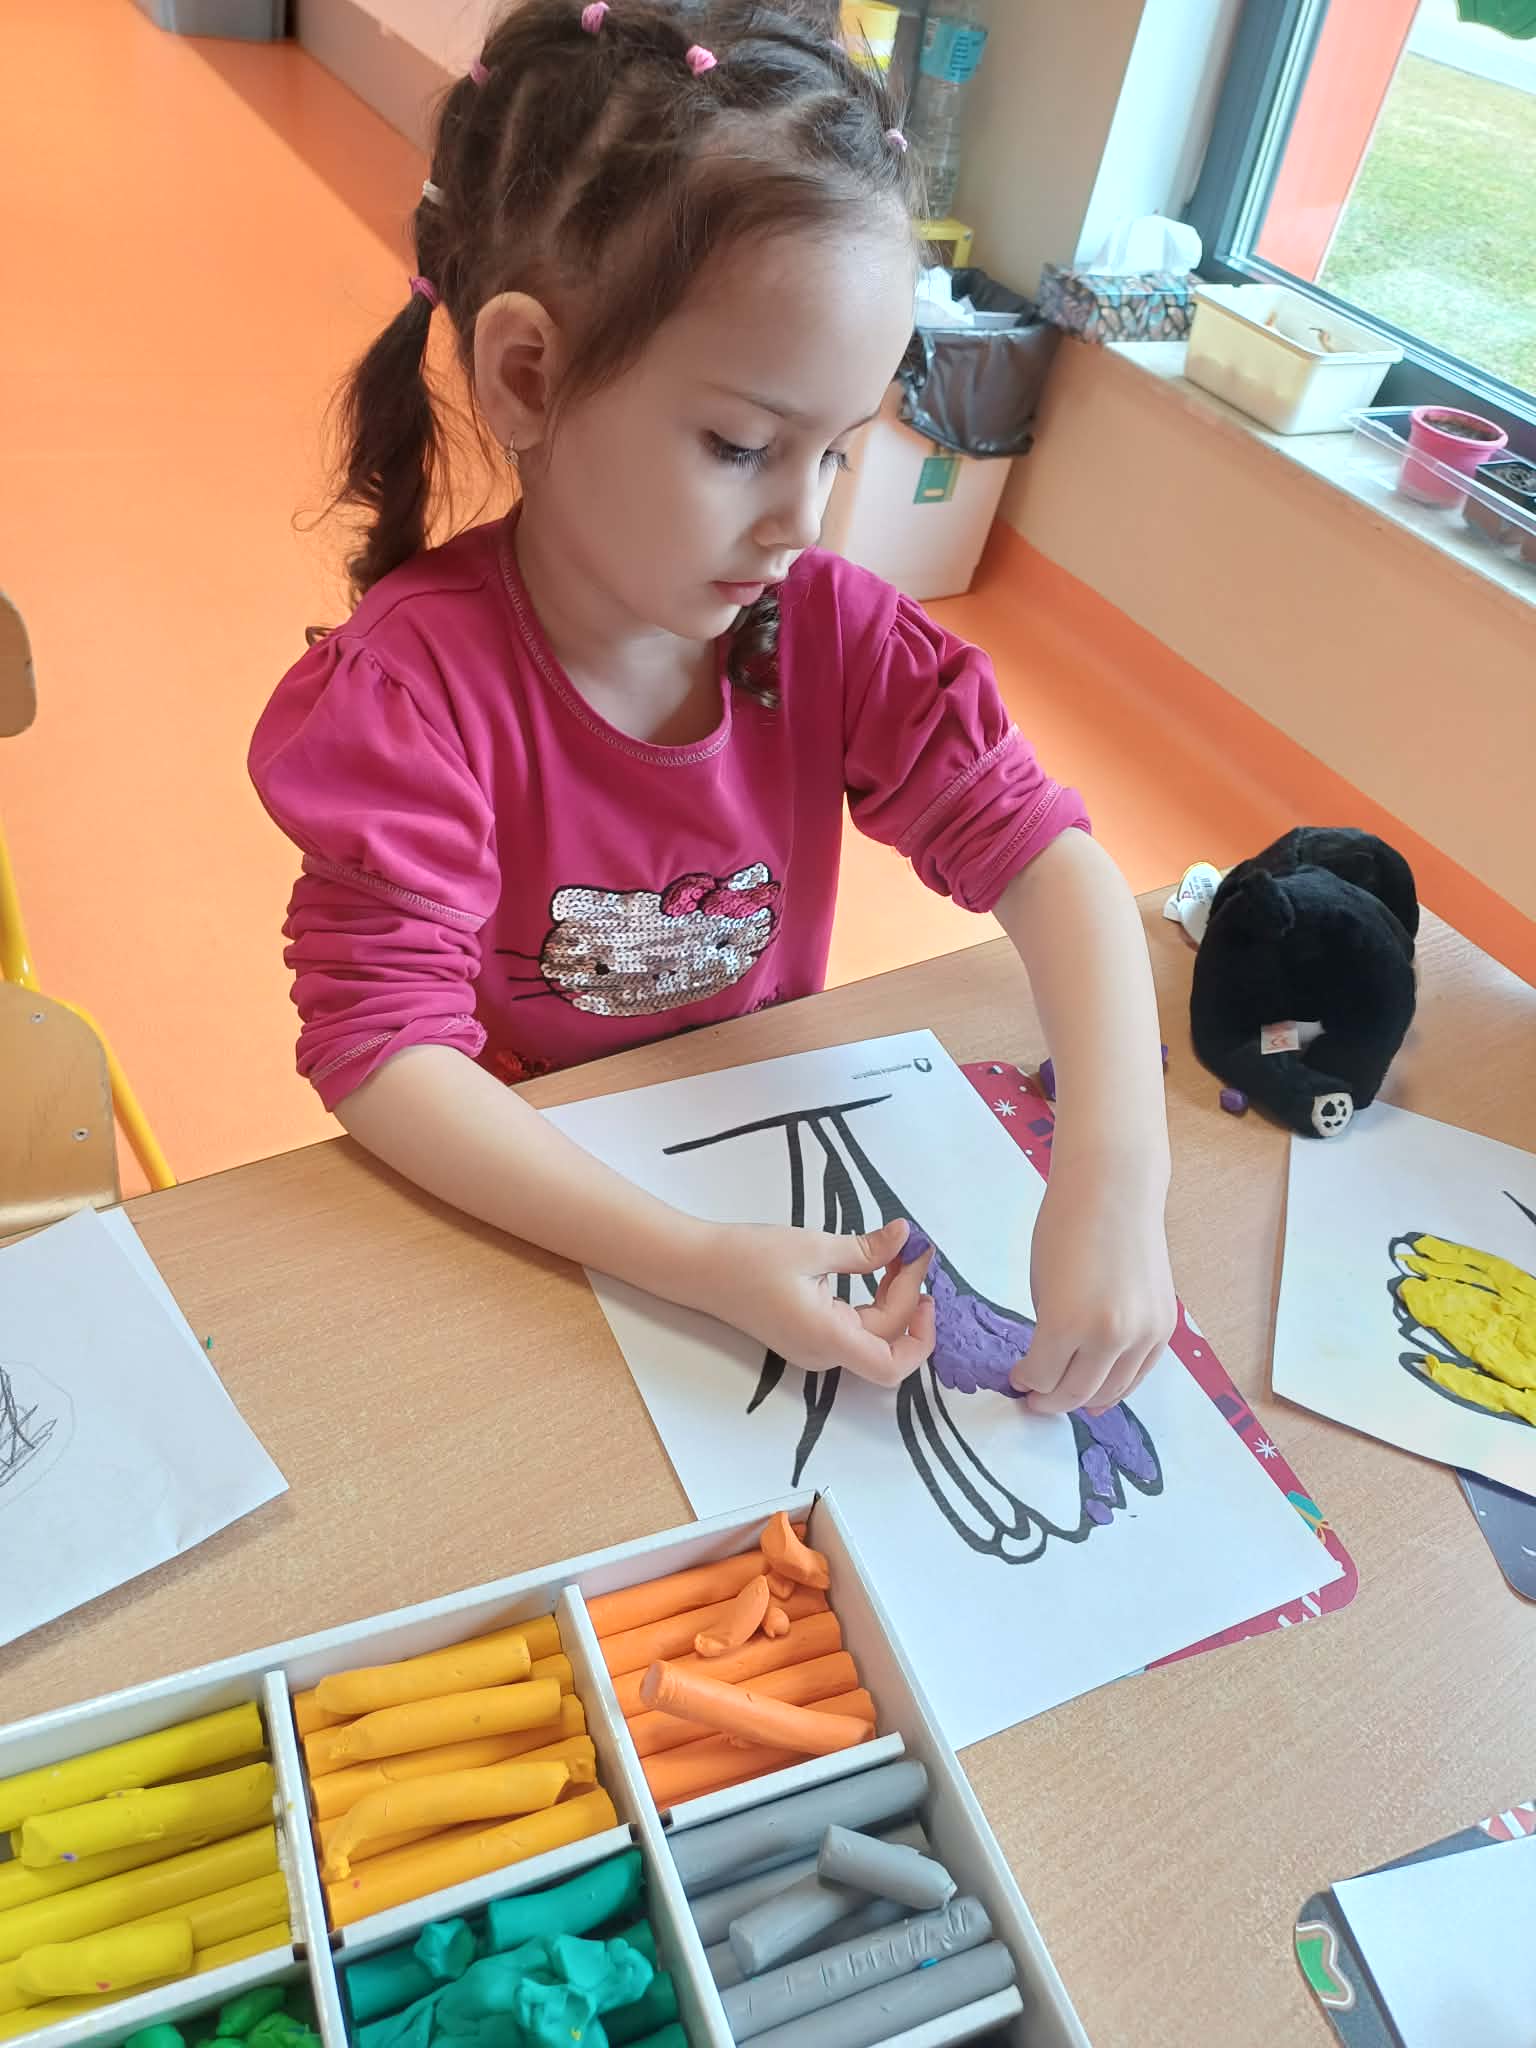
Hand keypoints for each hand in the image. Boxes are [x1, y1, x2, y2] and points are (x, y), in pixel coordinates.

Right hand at [688, 1218, 934, 1386]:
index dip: (922, 1337)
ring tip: (898, 1255)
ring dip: (892, 1299)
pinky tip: (876, 1269)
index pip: (892, 1364)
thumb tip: (905, 1237)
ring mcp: (814, 1347)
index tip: (927, 1293)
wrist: (698, 1267)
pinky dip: (872, 1301)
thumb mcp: (813, 1246)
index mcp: (826, 1337)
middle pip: (886, 1340)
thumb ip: (865, 1249)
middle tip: (913, 1250)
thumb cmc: (747, 1258)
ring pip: (872, 1334)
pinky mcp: (807, 1335)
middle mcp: (822, 1352)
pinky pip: (853, 1326)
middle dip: (907, 1297)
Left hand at [1011, 1162, 1175, 1415]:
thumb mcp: (1040, 1285)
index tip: (1017, 1380)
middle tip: (1035, 1400)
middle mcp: (1110, 1336)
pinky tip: (1101, 1390)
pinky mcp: (1165, 1328)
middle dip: (1050, 1401)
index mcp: (1067, 1323)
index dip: (1026, 1382)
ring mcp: (1143, 1335)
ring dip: (1085, 1400)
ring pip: (1112, 1392)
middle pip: (1076, 1393)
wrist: (1114, 1191)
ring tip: (1066, 1398)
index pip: (1043, 1377)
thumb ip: (1048, 1330)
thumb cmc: (1064, 1227)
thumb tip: (1048, 1364)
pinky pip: (1139, 1373)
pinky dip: (1119, 1386)